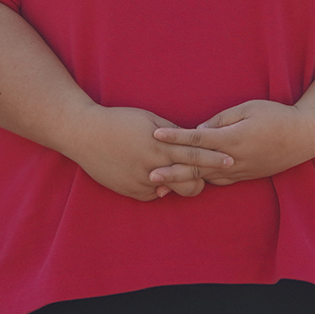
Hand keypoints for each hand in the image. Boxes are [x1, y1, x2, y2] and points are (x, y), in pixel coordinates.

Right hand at [61, 105, 230, 201]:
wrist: (84, 135)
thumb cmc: (119, 121)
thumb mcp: (150, 120)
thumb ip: (173, 135)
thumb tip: (192, 143)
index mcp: (158, 148)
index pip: (194, 156)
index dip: (214, 159)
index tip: (230, 160)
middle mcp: (151, 169)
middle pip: (189, 183)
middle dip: (201, 179)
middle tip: (208, 171)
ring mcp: (140, 184)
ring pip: (172, 189)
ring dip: (178, 181)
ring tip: (173, 167)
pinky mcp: (131, 193)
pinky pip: (155, 193)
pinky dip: (159, 185)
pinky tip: (151, 171)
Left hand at [151, 100, 314, 185]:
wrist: (304, 137)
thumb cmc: (276, 116)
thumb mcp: (248, 109)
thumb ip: (221, 120)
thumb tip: (199, 131)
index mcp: (232, 139)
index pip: (197, 139)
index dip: (175, 137)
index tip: (155, 135)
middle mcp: (233, 160)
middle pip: (196, 167)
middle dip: (172, 170)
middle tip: (150, 175)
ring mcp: (239, 171)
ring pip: (206, 179)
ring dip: (183, 181)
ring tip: (162, 185)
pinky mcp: (245, 176)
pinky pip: (218, 182)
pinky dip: (201, 182)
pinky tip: (188, 184)